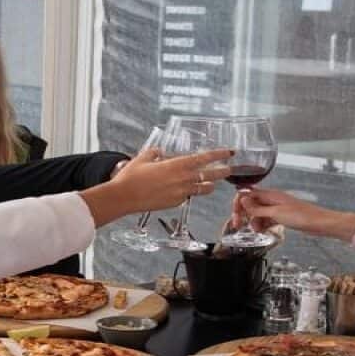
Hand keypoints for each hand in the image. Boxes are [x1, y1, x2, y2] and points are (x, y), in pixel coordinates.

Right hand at [80, 146, 232, 226]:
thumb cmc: (132, 176)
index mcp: (178, 164)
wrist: (124, 197)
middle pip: (211, 175)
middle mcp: (184, 179)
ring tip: (211, 183)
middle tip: (230, 168)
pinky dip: (187, 193)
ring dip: (209, 185)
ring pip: (203, 189)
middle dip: (223, 171)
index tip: (230, 152)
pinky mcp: (176, 203)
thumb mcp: (144, 157)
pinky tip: (181, 190)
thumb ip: (156, 153)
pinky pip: (187, 197)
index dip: (219, 154)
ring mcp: (181, 193)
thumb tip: (160, 152)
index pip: (205, 158)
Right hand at [232, 188, 354, 241]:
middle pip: (251, 204)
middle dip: (244, 214)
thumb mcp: (276, 213)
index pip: (247, 194)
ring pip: (258, 213)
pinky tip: (264, 230)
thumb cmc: (302, 216)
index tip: (235, 216)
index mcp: (270, 195)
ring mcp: (277, 208)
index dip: (239, 204)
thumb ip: (258, 208)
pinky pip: (267, 219)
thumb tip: (242, 200)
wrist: (319, 223)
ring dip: (254, 221)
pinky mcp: (282, 216)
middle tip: (239, 226)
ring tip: (257, 230)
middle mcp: (272, 200)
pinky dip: (263, 225)